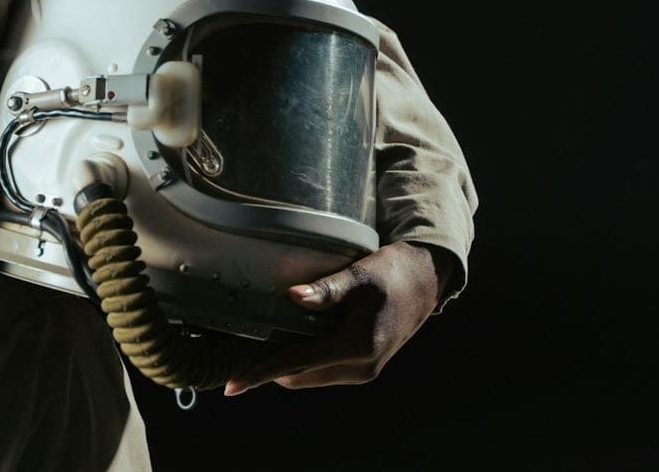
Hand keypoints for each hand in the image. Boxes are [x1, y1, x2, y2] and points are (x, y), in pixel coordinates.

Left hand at [222, 241, 439, 394]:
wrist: (426, 282)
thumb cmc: (393, 272)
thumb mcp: (359, 275)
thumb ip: (326, 290)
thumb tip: (292, 296)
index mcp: (358, 346)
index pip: (297, 363)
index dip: (262, 372)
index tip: (232, 385)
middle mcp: (360, 368)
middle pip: (299, 375)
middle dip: (270, 365)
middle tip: (241, 345)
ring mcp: (364, 371)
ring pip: (309, 375)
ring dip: (288, 362)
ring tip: (263, 338)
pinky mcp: (364, 367)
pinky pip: (323, 370)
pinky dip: (304, 359)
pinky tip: (292, 336)